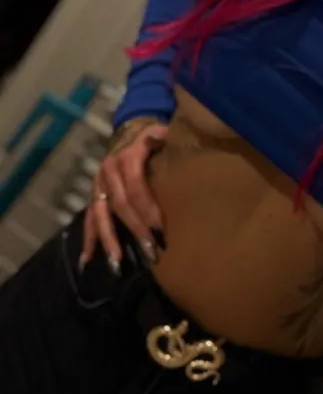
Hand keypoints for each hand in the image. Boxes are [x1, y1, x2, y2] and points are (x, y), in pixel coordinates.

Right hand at [80, 117, 168, 272]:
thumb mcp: (160, 131)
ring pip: (100, 215)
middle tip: (150, 251)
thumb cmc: (152, 136)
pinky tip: (87, 259)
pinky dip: (89, 238)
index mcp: (126, 158)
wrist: (130, 130)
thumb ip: (162, 136)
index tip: (160, 230)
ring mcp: (98, 184)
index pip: (136, 187)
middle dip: (135, 229)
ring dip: (109, 240)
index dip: (147, 208)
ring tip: (116, 264)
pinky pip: (90, 219)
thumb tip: (165, 136)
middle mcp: (108, 172)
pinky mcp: (94, 194)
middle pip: (120, 205)